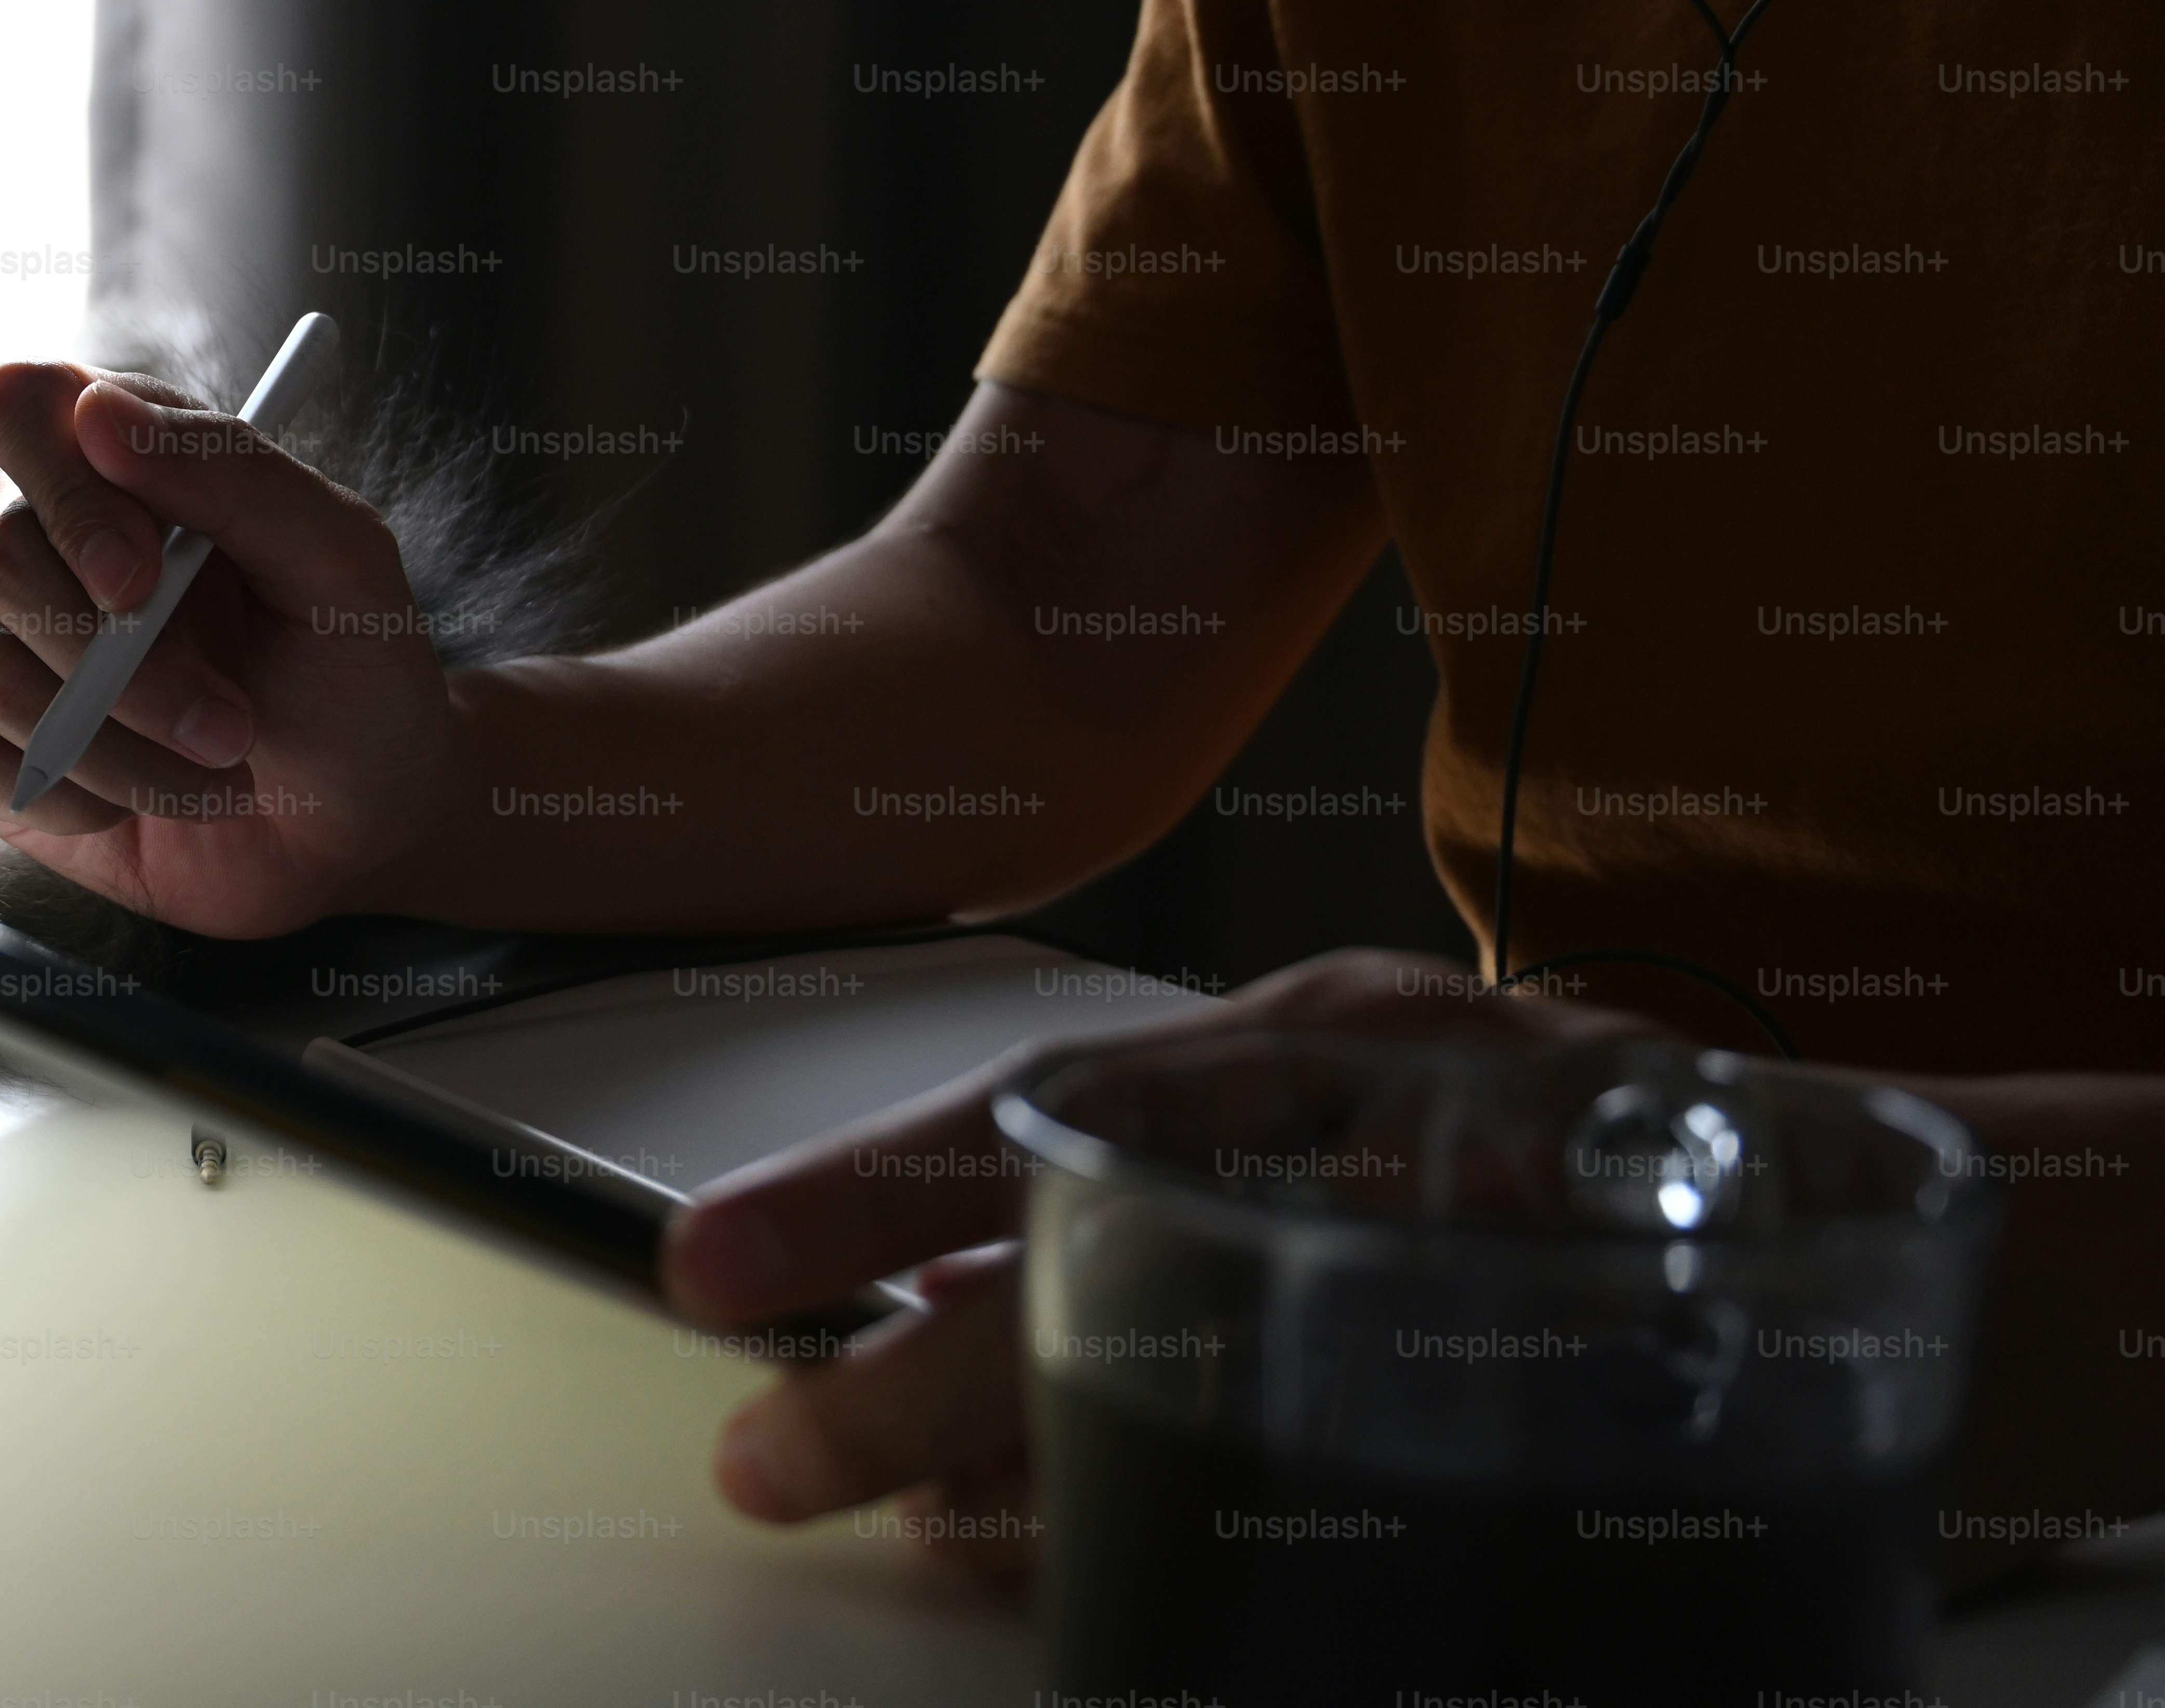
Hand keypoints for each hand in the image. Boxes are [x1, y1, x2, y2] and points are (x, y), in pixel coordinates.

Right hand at [0, 361, 464, 938]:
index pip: (22, 408)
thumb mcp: (340, 562)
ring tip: (220, 769)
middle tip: (230, 722)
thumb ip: (235, 472)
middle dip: (124, 665)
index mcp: (124, 462)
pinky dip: (76, 798)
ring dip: (121, 747)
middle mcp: (47, 539)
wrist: (354, 822)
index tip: (141, 581)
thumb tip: (100, 412)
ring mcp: (6, 641)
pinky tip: (145, 801)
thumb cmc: (351, 673)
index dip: (68, 496)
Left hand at [661, 949, 1652, 1570]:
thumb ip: (1177, 1199)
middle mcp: (1408, 1101)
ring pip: (1230, 1357)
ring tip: (918, 1533)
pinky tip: (1137, 1572)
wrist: (1896, 1210)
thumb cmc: (1586, 1168)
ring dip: (1055, 1463)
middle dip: (930, 1370)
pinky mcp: (1603, 1354)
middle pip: (1113, 1230)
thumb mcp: (1369, 1120)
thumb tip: (944, 1333)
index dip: (868, 1184)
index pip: (1052, 1096)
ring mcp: (1511, 1222)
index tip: (708, 1264)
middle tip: (778, 1457)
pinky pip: (1388, 1467)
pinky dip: (1247, 1523)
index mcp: (1333, 1032)